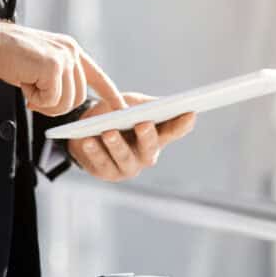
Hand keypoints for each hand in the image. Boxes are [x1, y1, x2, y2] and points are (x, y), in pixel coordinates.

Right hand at [0, 23, 124, 115]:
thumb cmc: (9, 56)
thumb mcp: (40, 66)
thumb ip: (58, 78)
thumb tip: (65, 102)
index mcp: (70, 50)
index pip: (97, 75)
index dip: (109, 93)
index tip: (121, 107)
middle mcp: (71, 51)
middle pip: (79, 98)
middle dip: (56, 106)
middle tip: (35, 99)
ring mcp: (64, 57)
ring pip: (66, 102)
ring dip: (44, 104)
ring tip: (28, 87)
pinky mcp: (53, 66)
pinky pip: (51, 100)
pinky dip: (35, 100)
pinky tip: (24, 84)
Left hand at [68, 93, 195, 181]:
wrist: (85, 129)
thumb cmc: (114, 114)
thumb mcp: (131, 103)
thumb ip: (145, 104)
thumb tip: (162, 104)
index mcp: (156, 136)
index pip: (174, 131)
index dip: (183, 124)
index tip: (190, 113)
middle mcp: (145, 155)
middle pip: (150, 148)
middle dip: (147, 136)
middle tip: (143, 124)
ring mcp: (128, 167)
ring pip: (125, 158)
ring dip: (117, 146)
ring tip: (108, 133)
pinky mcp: (107, 173)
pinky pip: (101, 163)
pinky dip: (94, 152)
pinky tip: (88, 141)